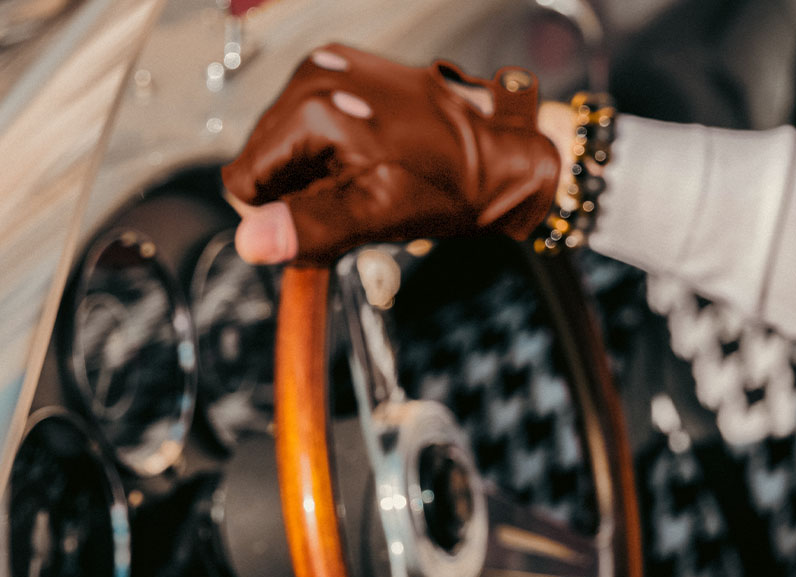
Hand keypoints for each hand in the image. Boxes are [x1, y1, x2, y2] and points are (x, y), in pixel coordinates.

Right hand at [222, 43, 559, 265]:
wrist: (503, 152)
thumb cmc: (451, 183)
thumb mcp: (377, 215)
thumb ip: (309, 226)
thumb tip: (251, 242)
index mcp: (312, 107)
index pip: (245, 181)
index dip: (277, 218)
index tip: (320, 227)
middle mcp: (314, 76)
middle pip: (263, 163)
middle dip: (298, 197)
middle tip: (352, 207)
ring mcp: (331, 69)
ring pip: (286, 150)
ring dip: (316, 180)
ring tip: (366, 185)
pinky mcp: (347, 73)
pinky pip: (312, 130)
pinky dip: (332, 158)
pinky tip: (369, 165)